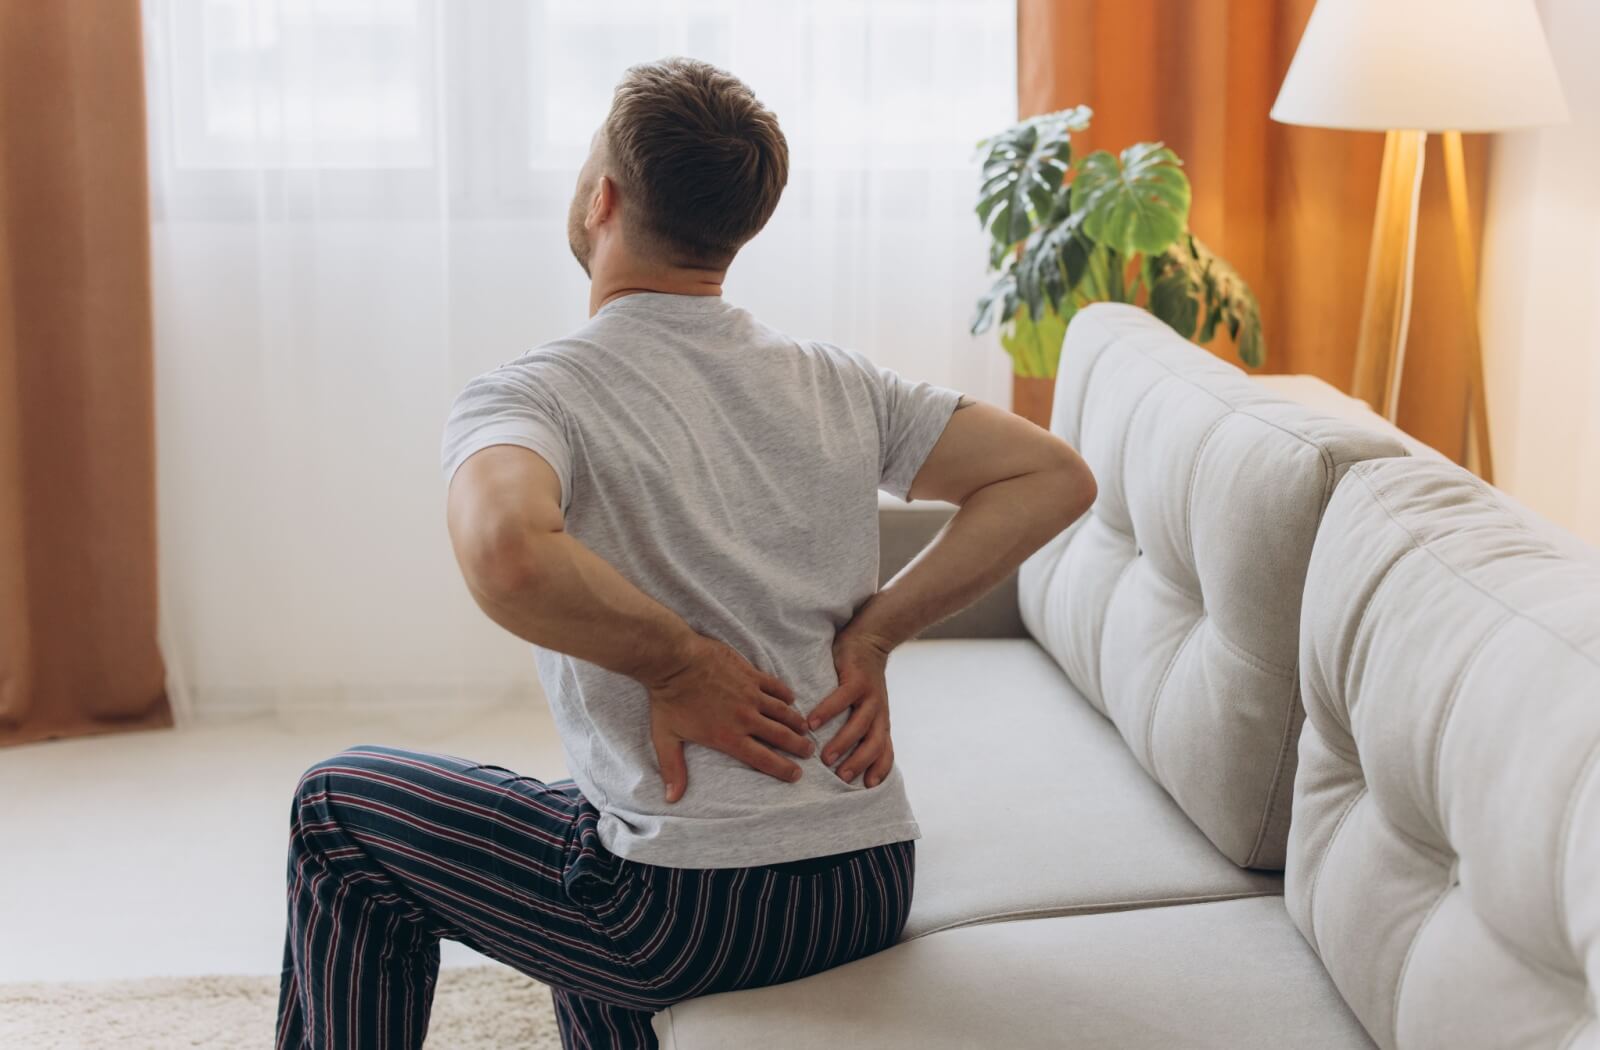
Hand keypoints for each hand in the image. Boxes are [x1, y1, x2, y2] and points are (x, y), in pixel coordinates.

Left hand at [645, 634, 813, 802]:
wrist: (674, 660)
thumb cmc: (668, 699)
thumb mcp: (666, 738)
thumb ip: (673, 768)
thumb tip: (671, 798)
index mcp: (729, 737)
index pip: (763, 759)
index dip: (783, 769)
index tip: (796, 774)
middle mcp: (745, 718)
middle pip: (780, 736)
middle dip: (798, 746)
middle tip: (809, 752)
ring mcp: (750, 694)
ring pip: (782, 711)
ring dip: (796, 721)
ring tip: (805, 728)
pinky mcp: (750, 674)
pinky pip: (774, 686)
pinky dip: (785, 693)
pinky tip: (791, 698)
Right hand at [807, 628, 894, 787]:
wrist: (869, 641)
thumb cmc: (859, 681)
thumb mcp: (864, 707)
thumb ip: (856, 728)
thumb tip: (838, 758)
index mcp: (880, 722)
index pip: (885, 751)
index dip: (879, 769)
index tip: (866, 787)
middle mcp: (878, 712)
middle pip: (875, 743)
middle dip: (860, 762)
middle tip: (841, 778)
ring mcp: (869, 695)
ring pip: (861, 724)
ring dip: (844, 743)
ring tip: (825, 758)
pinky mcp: (857, 679)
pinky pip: (842, 699)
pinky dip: (827, 712)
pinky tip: (811, 723)